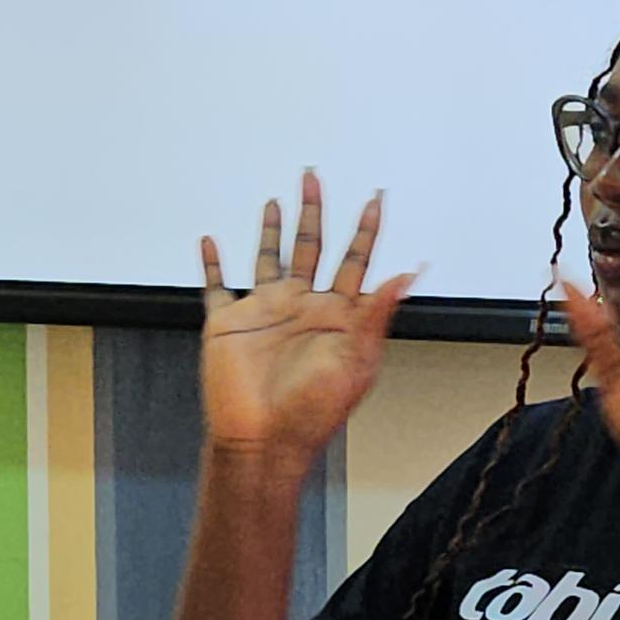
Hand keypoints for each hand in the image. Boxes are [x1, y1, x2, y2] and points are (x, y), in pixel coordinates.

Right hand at [199, 176, 416, 464]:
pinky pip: (217, 287)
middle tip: (315, 178)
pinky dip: (211, 265)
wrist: (262, 441)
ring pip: (269, 258)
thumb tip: (410, 272)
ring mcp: (265, 313)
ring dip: (272, 229)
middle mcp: (302, 308)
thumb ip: (378, 312)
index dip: (366, 230)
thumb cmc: (312, 411)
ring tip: (277, 201)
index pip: (355, 261)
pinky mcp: (228, 323)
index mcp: (337, 315)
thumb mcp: (356, 360)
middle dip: (315, 212)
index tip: (375, 198)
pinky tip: (209, 242)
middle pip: (311, 247)